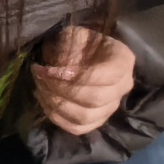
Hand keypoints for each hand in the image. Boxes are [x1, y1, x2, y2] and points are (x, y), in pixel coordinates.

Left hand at [32, 23, 135, 137]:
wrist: (86, 53)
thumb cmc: (82, 41)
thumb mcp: (75, 34)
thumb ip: (69, 46)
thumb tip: (61, 70)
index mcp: (123, 61)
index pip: (104, 76)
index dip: (74, 76)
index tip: (50, 70)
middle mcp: (123, 87)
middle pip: (94, 99)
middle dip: (61, 90)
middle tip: (40, 77)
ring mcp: (111, 107)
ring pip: (85, 117)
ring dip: (56, 104)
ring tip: (40, 87)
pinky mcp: (97, 120)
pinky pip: (77, 128)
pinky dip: (57, 118)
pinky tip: (45, 101)